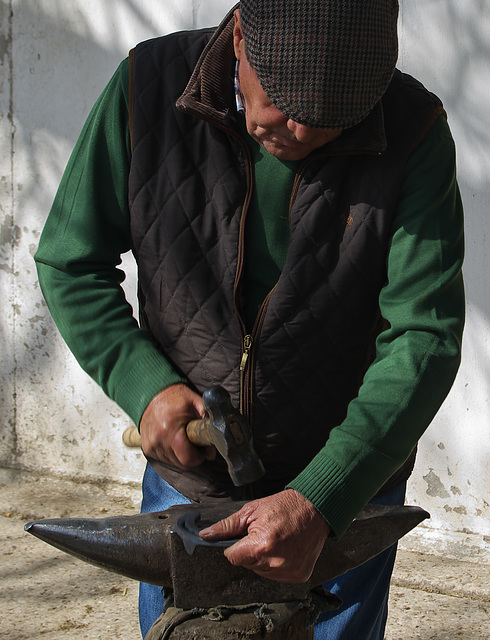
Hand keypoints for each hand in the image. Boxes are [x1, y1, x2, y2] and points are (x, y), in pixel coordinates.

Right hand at [139, 384, 215, 468]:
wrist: (152, 393)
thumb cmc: (174, 397)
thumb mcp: (196, 402)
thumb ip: (208, 420)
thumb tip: (214, 445)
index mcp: (170, 428)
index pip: (187, 458)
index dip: (199, 457)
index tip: (203, 449)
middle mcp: (158, 439)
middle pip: (181, 463)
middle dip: (192, 456)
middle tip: (195, 443)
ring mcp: (151, 445)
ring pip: (173, 463)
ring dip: (181, 455)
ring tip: (183, 439)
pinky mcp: (147, 448)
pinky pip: (164, 459)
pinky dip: (171, 453)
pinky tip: (173, 440)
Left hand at [199, 489, 330, 582]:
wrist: (315, 508)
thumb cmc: (283, 506)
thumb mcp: (251, 510)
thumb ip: (227, 526)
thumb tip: (206, 535)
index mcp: (260, 546)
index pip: (233, 558)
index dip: (236, 547)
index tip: (245, 537)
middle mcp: (274, 562)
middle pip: (248, 565)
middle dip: (251, 551)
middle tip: (264, 533)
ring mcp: (288, 571)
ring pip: (261, 572)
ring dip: (264, 559)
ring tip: (276, 540)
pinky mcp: (299, 576)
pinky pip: (278, 577)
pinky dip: (278, 565)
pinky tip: (286, 548)